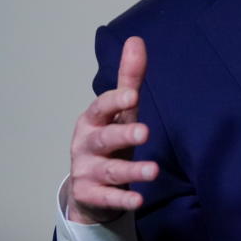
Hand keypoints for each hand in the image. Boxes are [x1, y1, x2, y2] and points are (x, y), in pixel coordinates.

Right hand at [67, 36, 158, 223]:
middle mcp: (86, 144)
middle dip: (123, 135)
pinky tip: (139, 200)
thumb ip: (129, 78)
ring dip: (131, 172)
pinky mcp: (90, 195)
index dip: (115, 101)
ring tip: (154, 171)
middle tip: (145, 132)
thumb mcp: (120, 110)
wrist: (86, 184)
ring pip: (109, 171)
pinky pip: (107, 198)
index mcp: (93, 119)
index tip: (133, 95)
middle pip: (104, 139)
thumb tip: (136, 40)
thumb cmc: (108, 139)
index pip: (102, 107)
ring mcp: (86, 171)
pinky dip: (121, 200)